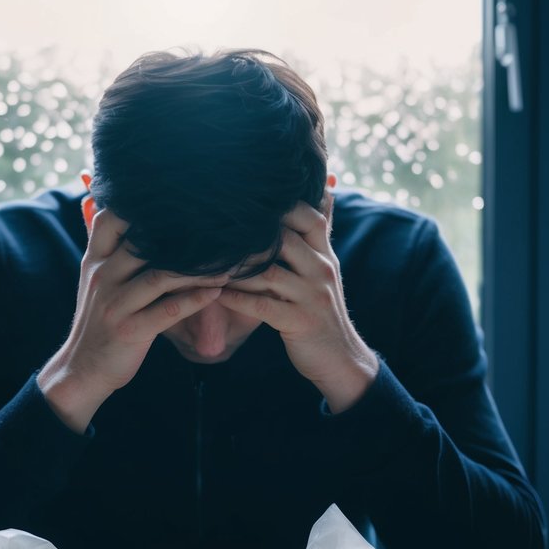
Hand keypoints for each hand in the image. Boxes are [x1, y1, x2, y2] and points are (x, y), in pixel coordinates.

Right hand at [38, 208, 228, 432]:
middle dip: (186, 235)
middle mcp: (103, 275)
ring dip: (200, 268)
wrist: (82, 369)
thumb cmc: (100, 321)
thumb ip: (114, 250)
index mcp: (96, 260)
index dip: (141, 204)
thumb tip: (134, 216)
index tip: (181, 199)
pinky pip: (169, 310)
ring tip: (229, 261)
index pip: (112, 218)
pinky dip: (197, 298)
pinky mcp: (130, 330)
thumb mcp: (99, 281)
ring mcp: (115, 304)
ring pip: (162, 276)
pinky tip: (218, 290)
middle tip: (220, 226)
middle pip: (145, 242)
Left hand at [216, 195, 378, 412]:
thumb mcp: (326, 270)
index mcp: (325, 255)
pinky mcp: (300, 322)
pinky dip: (238, 298)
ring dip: (236, 268)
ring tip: (207, 262)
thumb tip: (326, 189)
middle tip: (213, 227)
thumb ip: (318, 235)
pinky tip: (217, 294)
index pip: (309, 217)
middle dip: (248, 235)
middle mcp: (322, 270)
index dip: (281, 205)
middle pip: (285, 240)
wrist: (341, 359)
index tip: (245, 198)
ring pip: (269, 273)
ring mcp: (313, 297)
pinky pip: (263, 306)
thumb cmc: (323, 311)